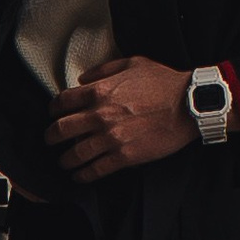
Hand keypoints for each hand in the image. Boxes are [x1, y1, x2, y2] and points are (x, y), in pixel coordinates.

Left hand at [49, 52, 200, 177]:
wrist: (189, 105)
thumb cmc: (164, 83)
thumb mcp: (132, 63)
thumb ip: (104, 69)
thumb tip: (83, 78)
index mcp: (99, 91)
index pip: (62, 102)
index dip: (53, 109)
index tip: (53, 115)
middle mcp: (100, 115)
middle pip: (60, 130)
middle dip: (50, 137)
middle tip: (50, 140)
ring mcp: (111, 138)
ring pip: (75, 154)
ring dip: (65, 160)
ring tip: (63, 162)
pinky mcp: (124, 157)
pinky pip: (95, 170)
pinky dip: (83, 175)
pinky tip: (80, 176)